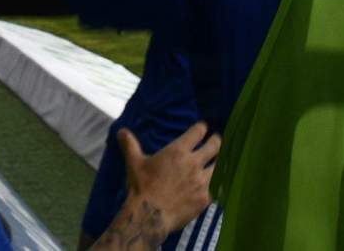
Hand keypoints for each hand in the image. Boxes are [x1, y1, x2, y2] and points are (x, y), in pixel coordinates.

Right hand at [113, 123, 219, 241]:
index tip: (203, 128)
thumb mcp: (134, 163)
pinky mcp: (206, 197)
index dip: (201, 128)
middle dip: (216, 141)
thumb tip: (121, 131)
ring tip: (221, 159)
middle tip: (216, 140)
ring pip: (220, 165)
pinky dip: (220, 182)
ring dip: (221, 161)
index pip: (197, 132)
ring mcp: (202, 181)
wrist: (150, 215)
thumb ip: (130, 145)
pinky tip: (220, 182)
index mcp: (178, 151)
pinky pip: (219, 187)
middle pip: (214, 146)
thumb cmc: (142, 187)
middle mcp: (194, 163)